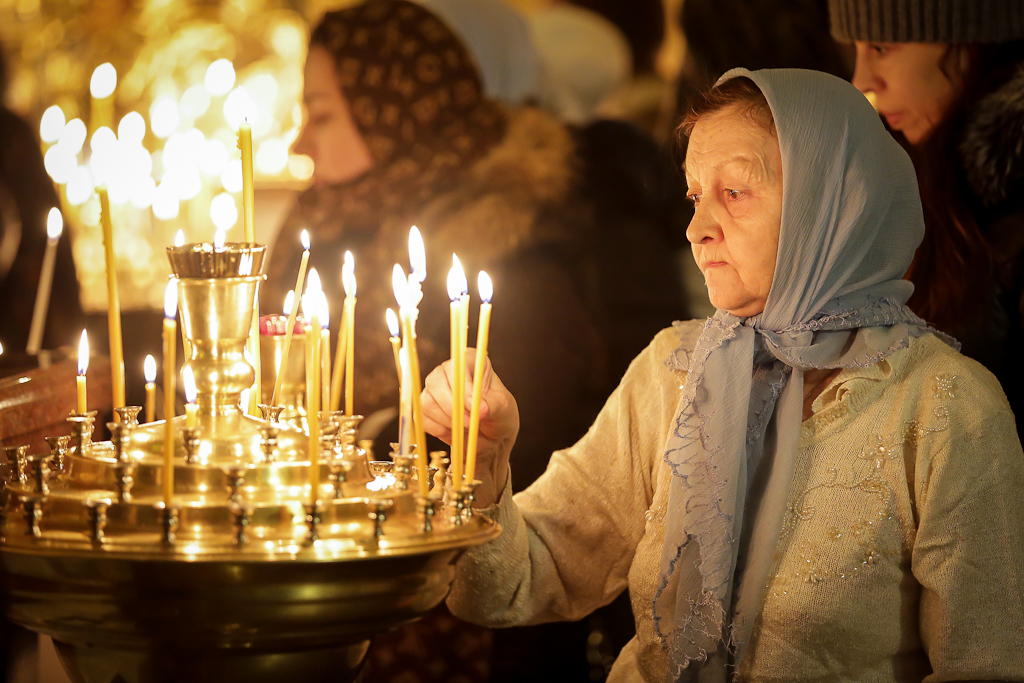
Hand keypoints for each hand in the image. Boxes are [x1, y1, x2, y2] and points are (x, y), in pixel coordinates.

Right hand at [421, 349, 518, 506]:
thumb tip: (481, 409)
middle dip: (452, 407)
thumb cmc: (499, 414)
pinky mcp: (426, 409)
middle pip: (435, 382)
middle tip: (471, 423)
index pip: (456, 367)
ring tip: (467, 427)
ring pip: (427, 402)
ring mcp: (434, 390)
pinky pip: (422, 418)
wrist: (492, 437)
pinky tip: (455, 432)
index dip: (463, 388)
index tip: (475, 408)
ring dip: (447, 420)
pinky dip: (439, 429)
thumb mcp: (503, 407)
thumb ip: (493, 405)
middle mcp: (448, 372)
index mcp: (469, 361)